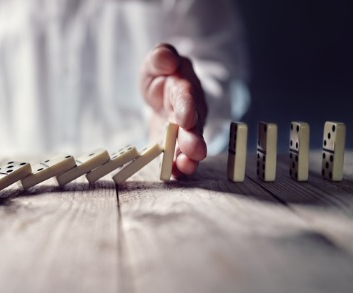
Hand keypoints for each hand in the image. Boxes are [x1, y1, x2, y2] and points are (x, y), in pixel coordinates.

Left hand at [140, 43, 207, 176]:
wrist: (162, 92)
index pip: (187, 97)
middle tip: (195, 152)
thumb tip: (167, 58)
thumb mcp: (157, 61)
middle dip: (193, 139)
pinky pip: (176, 157)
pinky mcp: (172, 145)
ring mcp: (183, 131)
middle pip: (193, 126)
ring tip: (186, 168)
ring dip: (187, 157)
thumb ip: (161, 57)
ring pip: (188, 145)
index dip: (187, 107)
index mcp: (184, 87)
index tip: (186, 119)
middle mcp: (189, 112)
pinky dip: (176, 167)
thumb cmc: (162, 74)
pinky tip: (175, 175)